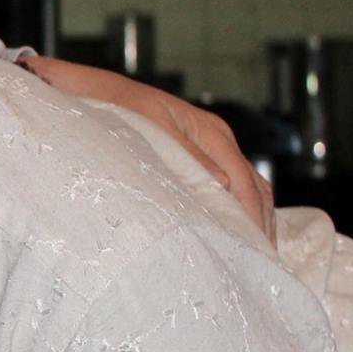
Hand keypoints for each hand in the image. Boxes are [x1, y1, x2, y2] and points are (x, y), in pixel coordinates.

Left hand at [20, 55, 275, 244]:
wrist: (91, 89)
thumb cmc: (115, 107)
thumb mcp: (149, 129)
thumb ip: (187, 156)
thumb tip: (225, 186)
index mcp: (210, 131)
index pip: (245, 183)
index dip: (252, 218)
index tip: (254, 250)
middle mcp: (217, 137)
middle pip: (255, 187)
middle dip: (261, 224)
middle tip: (262, 263)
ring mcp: (210, 144)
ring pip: (249, 186)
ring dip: (255, 218)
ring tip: (255, 255)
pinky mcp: (199, 151)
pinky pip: (232, 182)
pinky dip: (241, 207)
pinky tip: (236, 232)